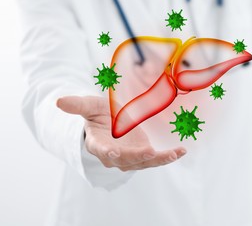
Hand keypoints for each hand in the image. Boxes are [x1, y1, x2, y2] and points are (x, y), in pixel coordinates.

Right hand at [57, 96, 186, 170]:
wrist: (108, 124)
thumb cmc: (97, 114)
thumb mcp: (89, 106)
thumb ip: (78, 105)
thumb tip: (58, 101)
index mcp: (98, 142)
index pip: (101, 150)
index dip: (107, 152)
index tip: (113, 152)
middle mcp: (113, 154)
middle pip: (125, 160)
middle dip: (137, 157)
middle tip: (149, 152)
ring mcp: (129, 157)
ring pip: (143, 163)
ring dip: (158, 160)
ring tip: (173, 154)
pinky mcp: (142, 155)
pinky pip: (155, 159)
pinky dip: (167, 157)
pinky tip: (180, 152)